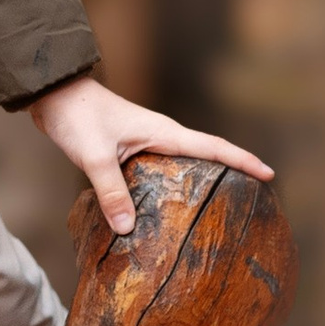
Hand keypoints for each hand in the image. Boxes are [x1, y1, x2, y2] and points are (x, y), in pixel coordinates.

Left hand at [28, 75, 273, 238]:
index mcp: (164, 133)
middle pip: (207, 156)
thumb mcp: (94, 157)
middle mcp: (162, 136)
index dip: (243, 161)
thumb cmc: (77, 118)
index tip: (269, 174)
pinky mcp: (132, 150)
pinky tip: (170, 207)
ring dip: (204, 180)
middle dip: (233, 172)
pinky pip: (163, 170)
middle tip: (255, 198)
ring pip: (185, 164)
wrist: (55, 96)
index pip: (214, 147)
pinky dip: (174, 185)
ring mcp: (147, 142)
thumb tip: (128, 229)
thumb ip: (111, 192)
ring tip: (221, 208)